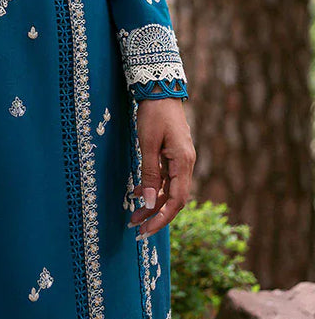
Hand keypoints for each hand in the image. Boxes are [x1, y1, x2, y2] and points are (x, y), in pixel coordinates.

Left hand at [129, 96, 195, 238]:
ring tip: (133, 215)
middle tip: (137, 229)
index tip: (147, 230)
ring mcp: (180, 158)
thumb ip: (150, 173)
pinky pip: (165, 177)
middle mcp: (186, 163)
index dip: (162, 218)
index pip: (177, 200)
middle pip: (174, 198)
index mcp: (183, 162)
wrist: (160, 88)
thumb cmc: (153, 113)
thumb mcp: (148, 143)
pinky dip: (153, 187)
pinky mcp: (173, 153)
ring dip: (153, 203)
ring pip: (169, 189)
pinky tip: (138, 193)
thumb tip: (150, 203)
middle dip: (155, 215)